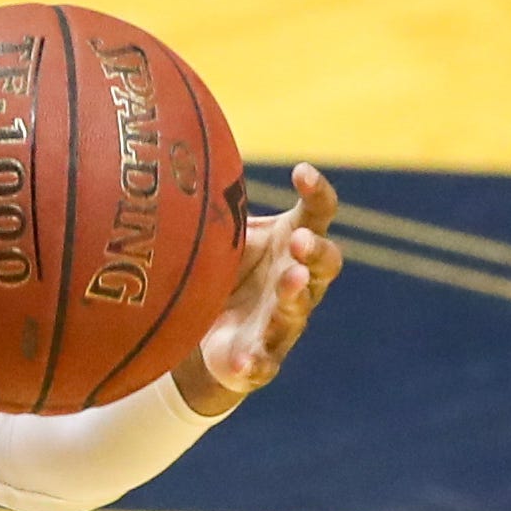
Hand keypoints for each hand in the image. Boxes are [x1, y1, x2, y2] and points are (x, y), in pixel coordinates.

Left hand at [184, 164, 343, 412]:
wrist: (203, 337)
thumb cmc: (223, 269)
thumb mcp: (222, 232)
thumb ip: (217, 201)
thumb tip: (188, 145)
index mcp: (292, 245)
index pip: (317, 214)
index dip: (316, 194)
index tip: (301, 172)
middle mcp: (296, 281)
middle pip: (323, 264)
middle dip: (316, 252)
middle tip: (301, 241)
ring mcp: (281, 322)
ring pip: (297, 310)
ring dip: (296, 294)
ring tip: (291, 280)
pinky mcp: (259, 360)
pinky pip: (262, 364)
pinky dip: (254, 363)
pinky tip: (244, 363)